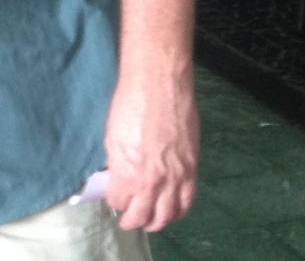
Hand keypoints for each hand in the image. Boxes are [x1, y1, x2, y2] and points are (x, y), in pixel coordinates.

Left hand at [104, 68, 198, 231]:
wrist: (159, 84)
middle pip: (144, 216)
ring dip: (157, 222)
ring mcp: (175, 177)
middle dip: (134, 221)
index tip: (114, 197)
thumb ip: (117, 164)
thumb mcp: (112, 137)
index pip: (119, 201)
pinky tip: (173, 211)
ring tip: (150, 221)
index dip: (115, 200)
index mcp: (128, 174)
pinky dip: (180, 210)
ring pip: (168, 215)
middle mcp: (153, 182)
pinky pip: (188, 200)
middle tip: (129, 219)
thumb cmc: (129, 104)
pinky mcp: (192, 168)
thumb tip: (117, 177)